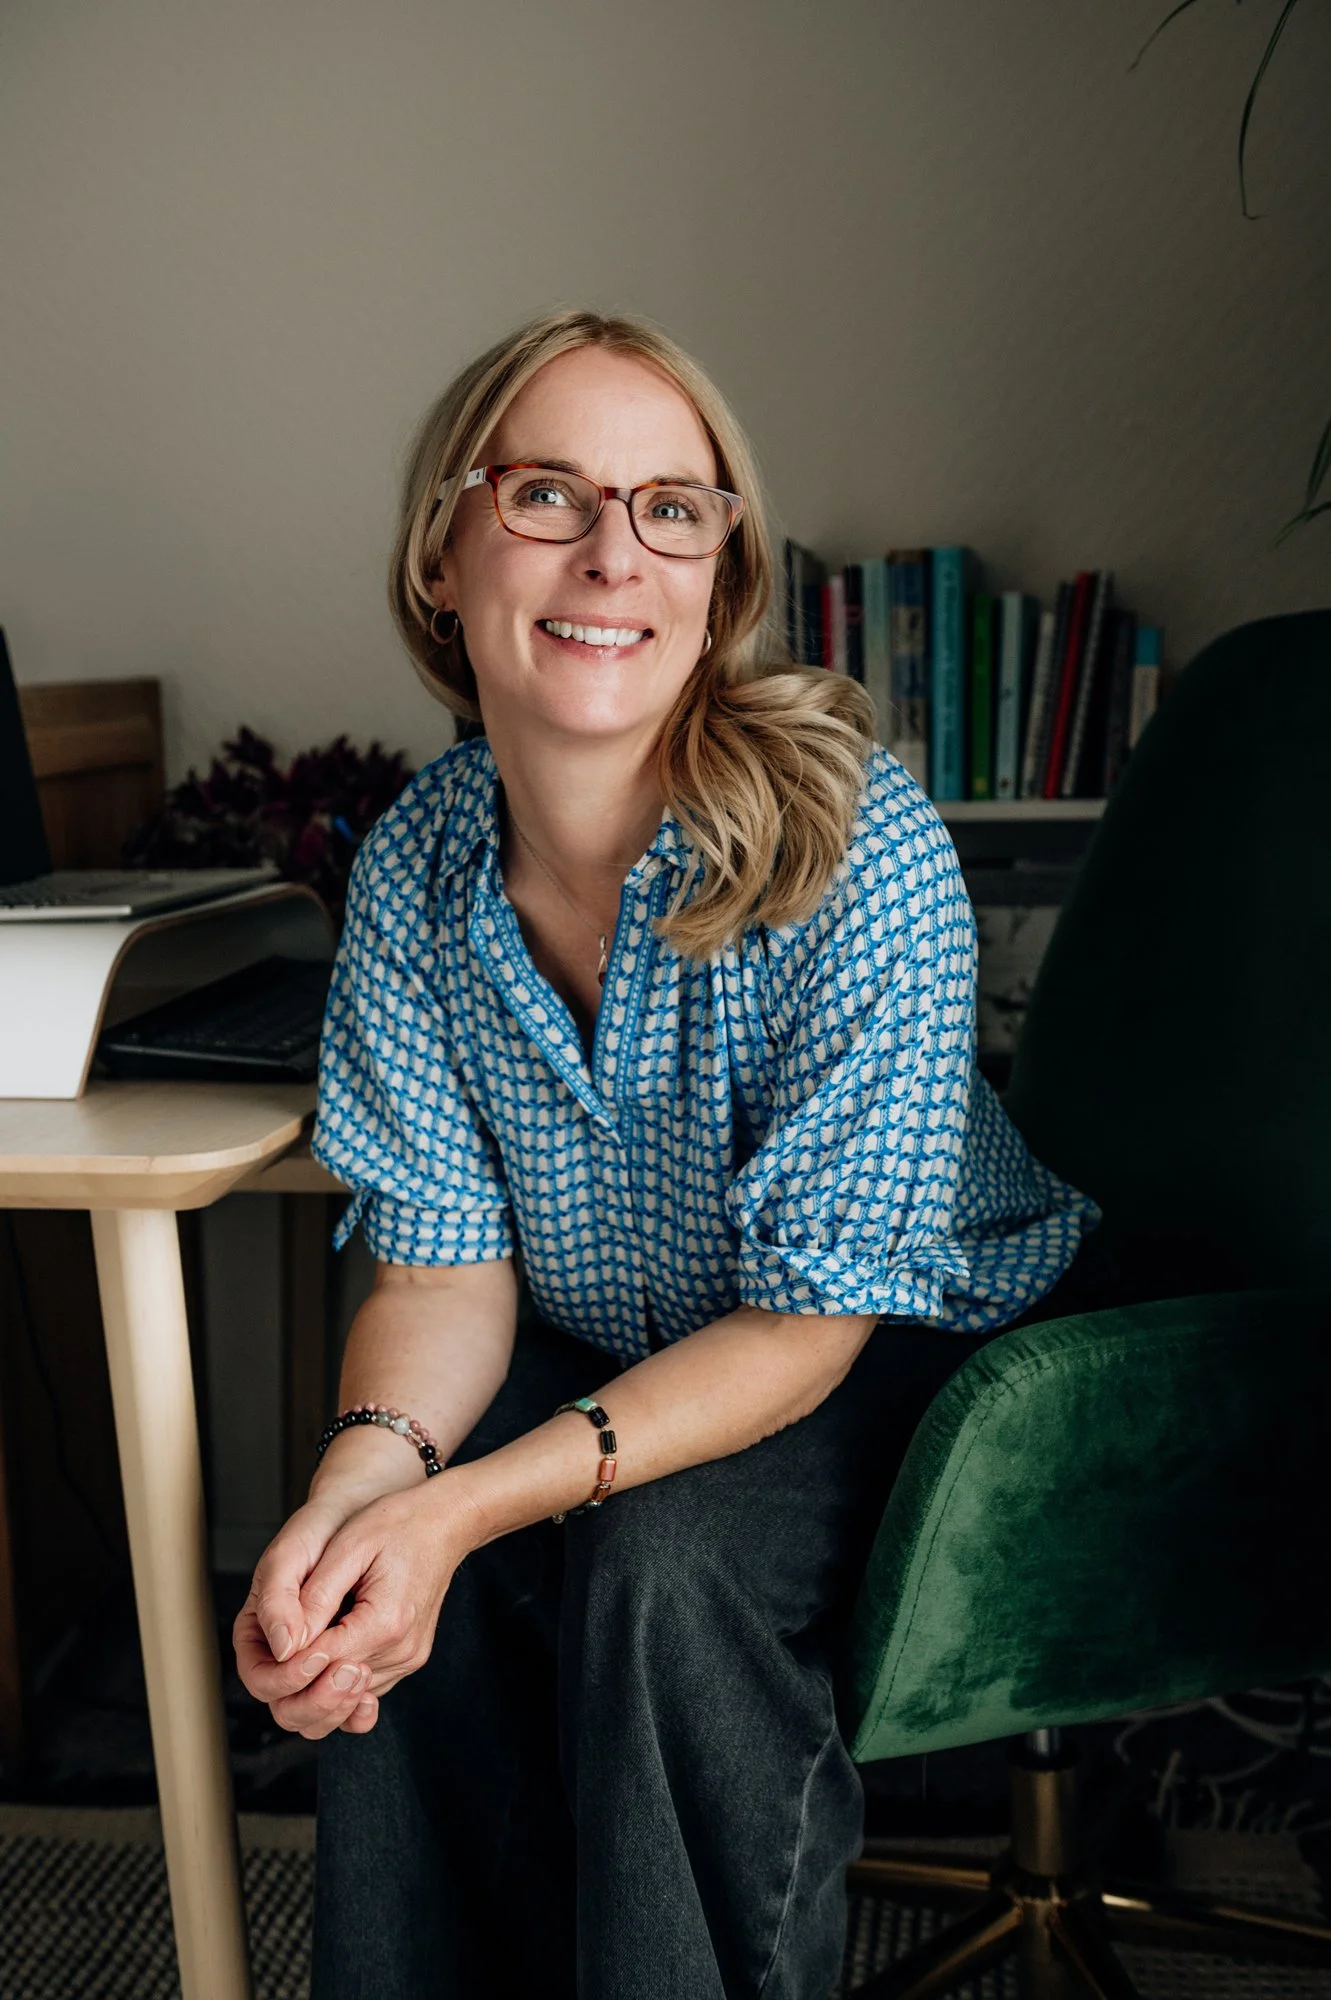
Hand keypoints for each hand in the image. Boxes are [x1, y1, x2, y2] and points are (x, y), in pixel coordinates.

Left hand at [235, 1476, 480, 1738]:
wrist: (445, 1522)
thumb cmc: (397, 1524)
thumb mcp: (348, 1547)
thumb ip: (315, 1599)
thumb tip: (284, 1644)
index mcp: (386, 1623)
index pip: (321, 1666)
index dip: (287, 1662)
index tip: (270, 1645)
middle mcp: (401, 1651)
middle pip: (334, 1696)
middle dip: (297, 1686)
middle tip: (279, 1657)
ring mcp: (408, 1659)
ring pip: (347, 1701)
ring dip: (316, 1687)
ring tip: (298, 1655)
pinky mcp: (408, 1659)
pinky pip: (364, 1689)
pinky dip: (338, 1683)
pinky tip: (323, 1660)